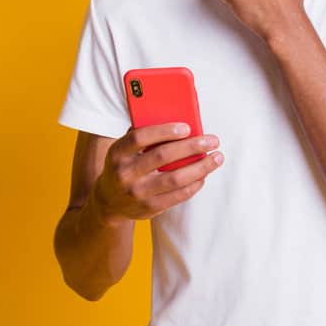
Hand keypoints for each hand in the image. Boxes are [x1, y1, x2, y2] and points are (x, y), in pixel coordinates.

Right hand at [92, 123, 223, 222]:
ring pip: (175, 179)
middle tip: (213, 140)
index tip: (187, 128)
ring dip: (200, 167)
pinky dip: (194, 184)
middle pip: (162, 156)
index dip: (164, 131)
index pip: (140, 137)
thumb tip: (175, 118)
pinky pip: (178, 196)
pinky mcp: (149, 208)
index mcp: (118, 152)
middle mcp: (125, 173)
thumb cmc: (124, 165)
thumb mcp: (124, 148)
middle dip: (191, 147)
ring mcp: (137, 193)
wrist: (108, 202)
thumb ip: (143, 135)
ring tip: (217, 158)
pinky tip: (204, 175)